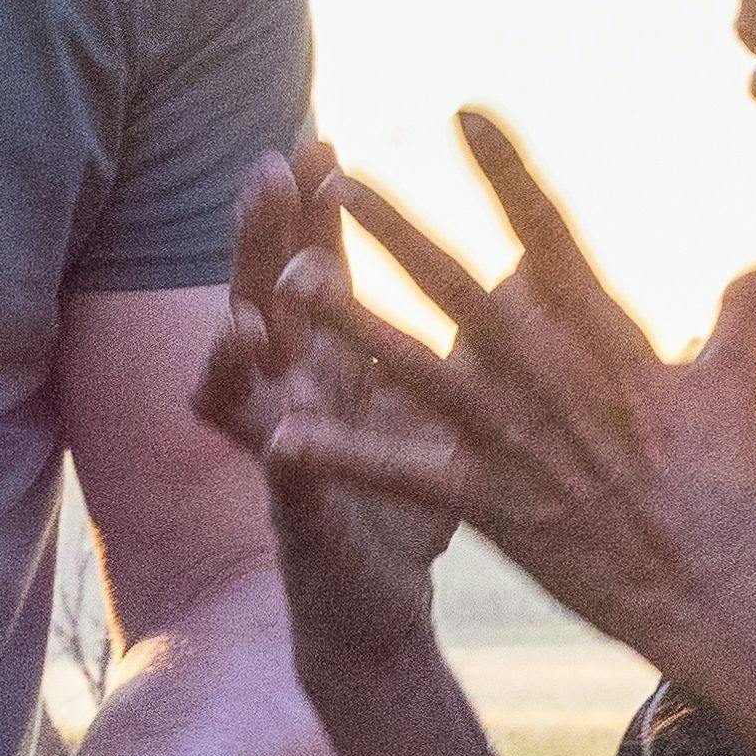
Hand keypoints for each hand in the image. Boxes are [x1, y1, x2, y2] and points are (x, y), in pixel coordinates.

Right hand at [196, 146, 456, 666]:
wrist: (378, 613)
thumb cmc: (411, 502)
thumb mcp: (447, 405)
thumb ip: (471, 337)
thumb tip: (515, 264)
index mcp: (334, 363)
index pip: (316, 267)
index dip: (315, 209)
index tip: (320, 142)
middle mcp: (295, 394)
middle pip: (263, 297)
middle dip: (261, 238)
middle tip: (268, 173)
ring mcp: (285, 451)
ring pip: (244, 378)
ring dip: (239, 333)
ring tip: (248, 301)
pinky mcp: (300, 514)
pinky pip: (279, 472)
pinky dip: (277, 445)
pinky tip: (272, 428)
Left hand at [263, 111, 755, 672]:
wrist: (713, 589)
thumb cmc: (724, 488)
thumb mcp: (735, 385)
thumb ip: (743, 313)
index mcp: (605, 338)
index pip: (548, 234)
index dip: (505, 171)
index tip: (465, 113)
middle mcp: (552, 377)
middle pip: (461, 287)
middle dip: (396, 230)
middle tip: (336, 178)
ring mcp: (515, 439)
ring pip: (417, 365)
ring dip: (352, 320)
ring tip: (291, 280)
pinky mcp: (488, 502)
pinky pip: (401, 473)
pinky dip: (341, 456)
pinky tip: (282, 435)